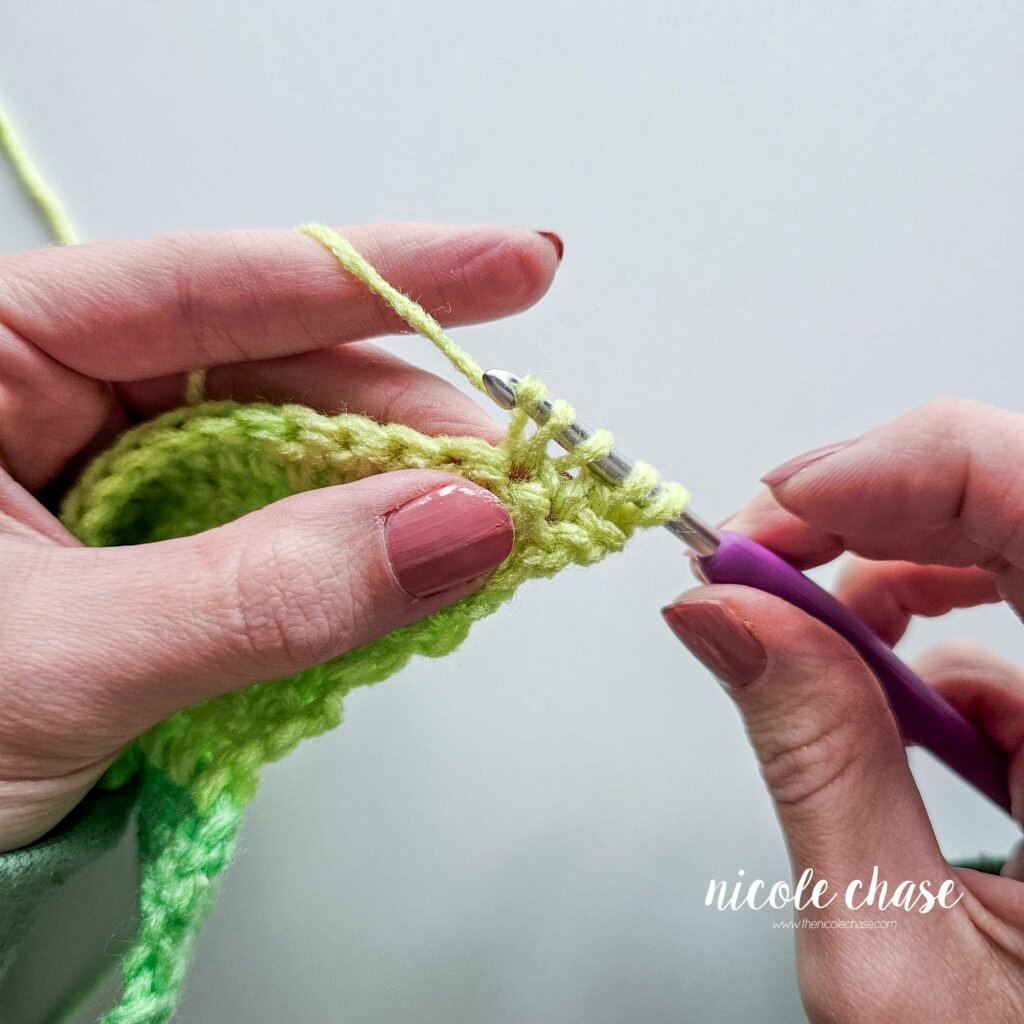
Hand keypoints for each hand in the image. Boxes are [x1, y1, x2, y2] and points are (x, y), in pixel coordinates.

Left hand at [0, 223, 560, 850]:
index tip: (517, 265)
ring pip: (286, 457)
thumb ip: (263, 592)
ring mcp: (111, 480)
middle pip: (273, 372)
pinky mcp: (155, 556)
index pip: (209, 287)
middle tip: (518, 467)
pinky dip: (353, 557)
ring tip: (486, 526)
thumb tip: (456, 526)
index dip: (379, 274)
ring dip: (392, 497)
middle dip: (404, 424)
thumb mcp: (64, 660)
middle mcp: (56, 401)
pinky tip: (414, 568)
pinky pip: (277, 531)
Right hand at [662, 398, 1023, 1021]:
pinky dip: (932, 650)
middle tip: (759, 553)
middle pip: (1021, 501)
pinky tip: (897, 720)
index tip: (776, 510)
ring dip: (895, 576)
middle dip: (871, 508)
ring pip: (1016, 550)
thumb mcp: (897, 950)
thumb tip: (725, 615)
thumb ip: (816, 761)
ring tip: (811, 638)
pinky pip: (1018, 635)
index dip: (899, 467)